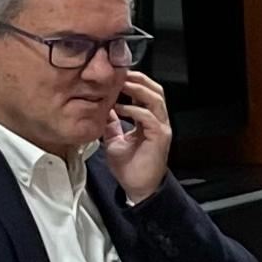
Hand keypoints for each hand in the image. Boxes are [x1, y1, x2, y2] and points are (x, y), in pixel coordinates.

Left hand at [104, 70, 174, 203]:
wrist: (137, 187)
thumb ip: (111, 123)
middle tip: (119, 74)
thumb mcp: (114, 139)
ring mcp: (161, 128)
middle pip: (155, 90)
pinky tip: (119, 107)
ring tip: (120, 85)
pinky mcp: (159, 137)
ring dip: (137, 89)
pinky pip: (148, 117)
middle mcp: (158, 121)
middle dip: (138, 79)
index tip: (116, 75)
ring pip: (155, 99)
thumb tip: (101, 108)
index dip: (134, 81)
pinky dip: (134, 109)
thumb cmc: (129, 166)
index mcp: (149, 120)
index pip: (147, 92)